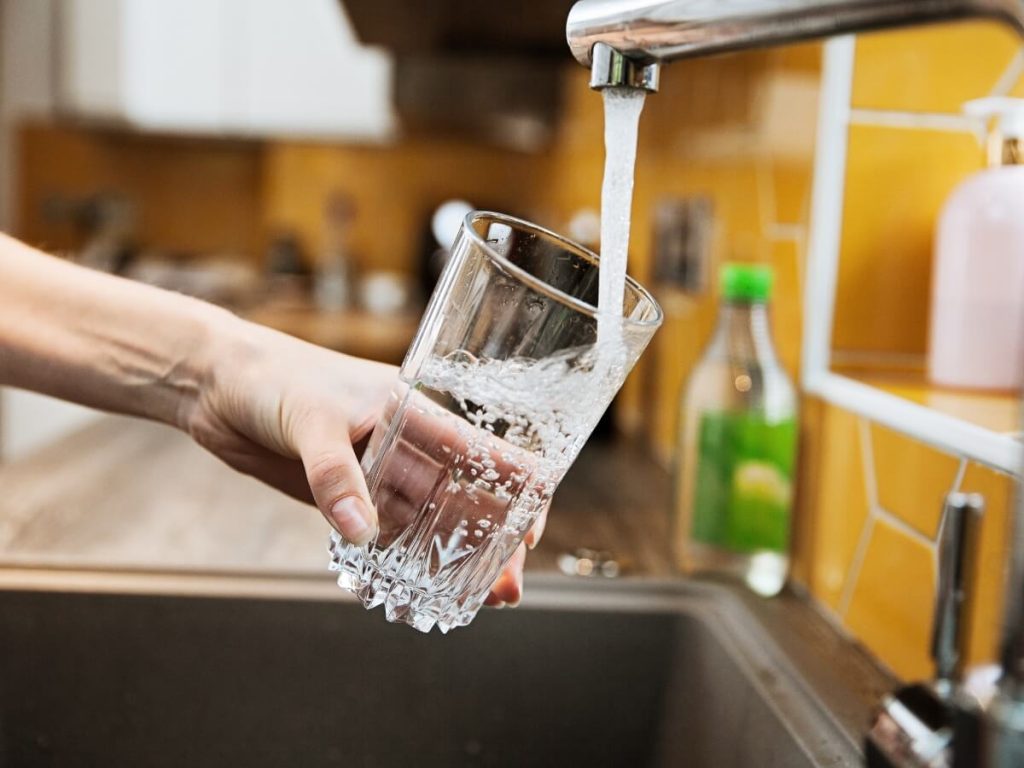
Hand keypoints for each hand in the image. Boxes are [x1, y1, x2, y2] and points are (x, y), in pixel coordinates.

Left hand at [183, 318, 544, 605]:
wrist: (217, 383)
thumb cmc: (273, 377)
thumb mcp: (311, 418)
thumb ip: (335, 474)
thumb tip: (363, 531)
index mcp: (415, 411)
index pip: (484, 451)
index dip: (517, 489)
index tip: (530, 531)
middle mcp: (405, 445)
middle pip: (462, 499)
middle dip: (487, 543)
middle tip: (503, 590)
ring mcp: (375, 473)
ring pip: (426, 523)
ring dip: (447, 561)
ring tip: (470, 602)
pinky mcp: (342, 496)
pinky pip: (379, 534)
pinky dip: (396, 562)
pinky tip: (410, 592)